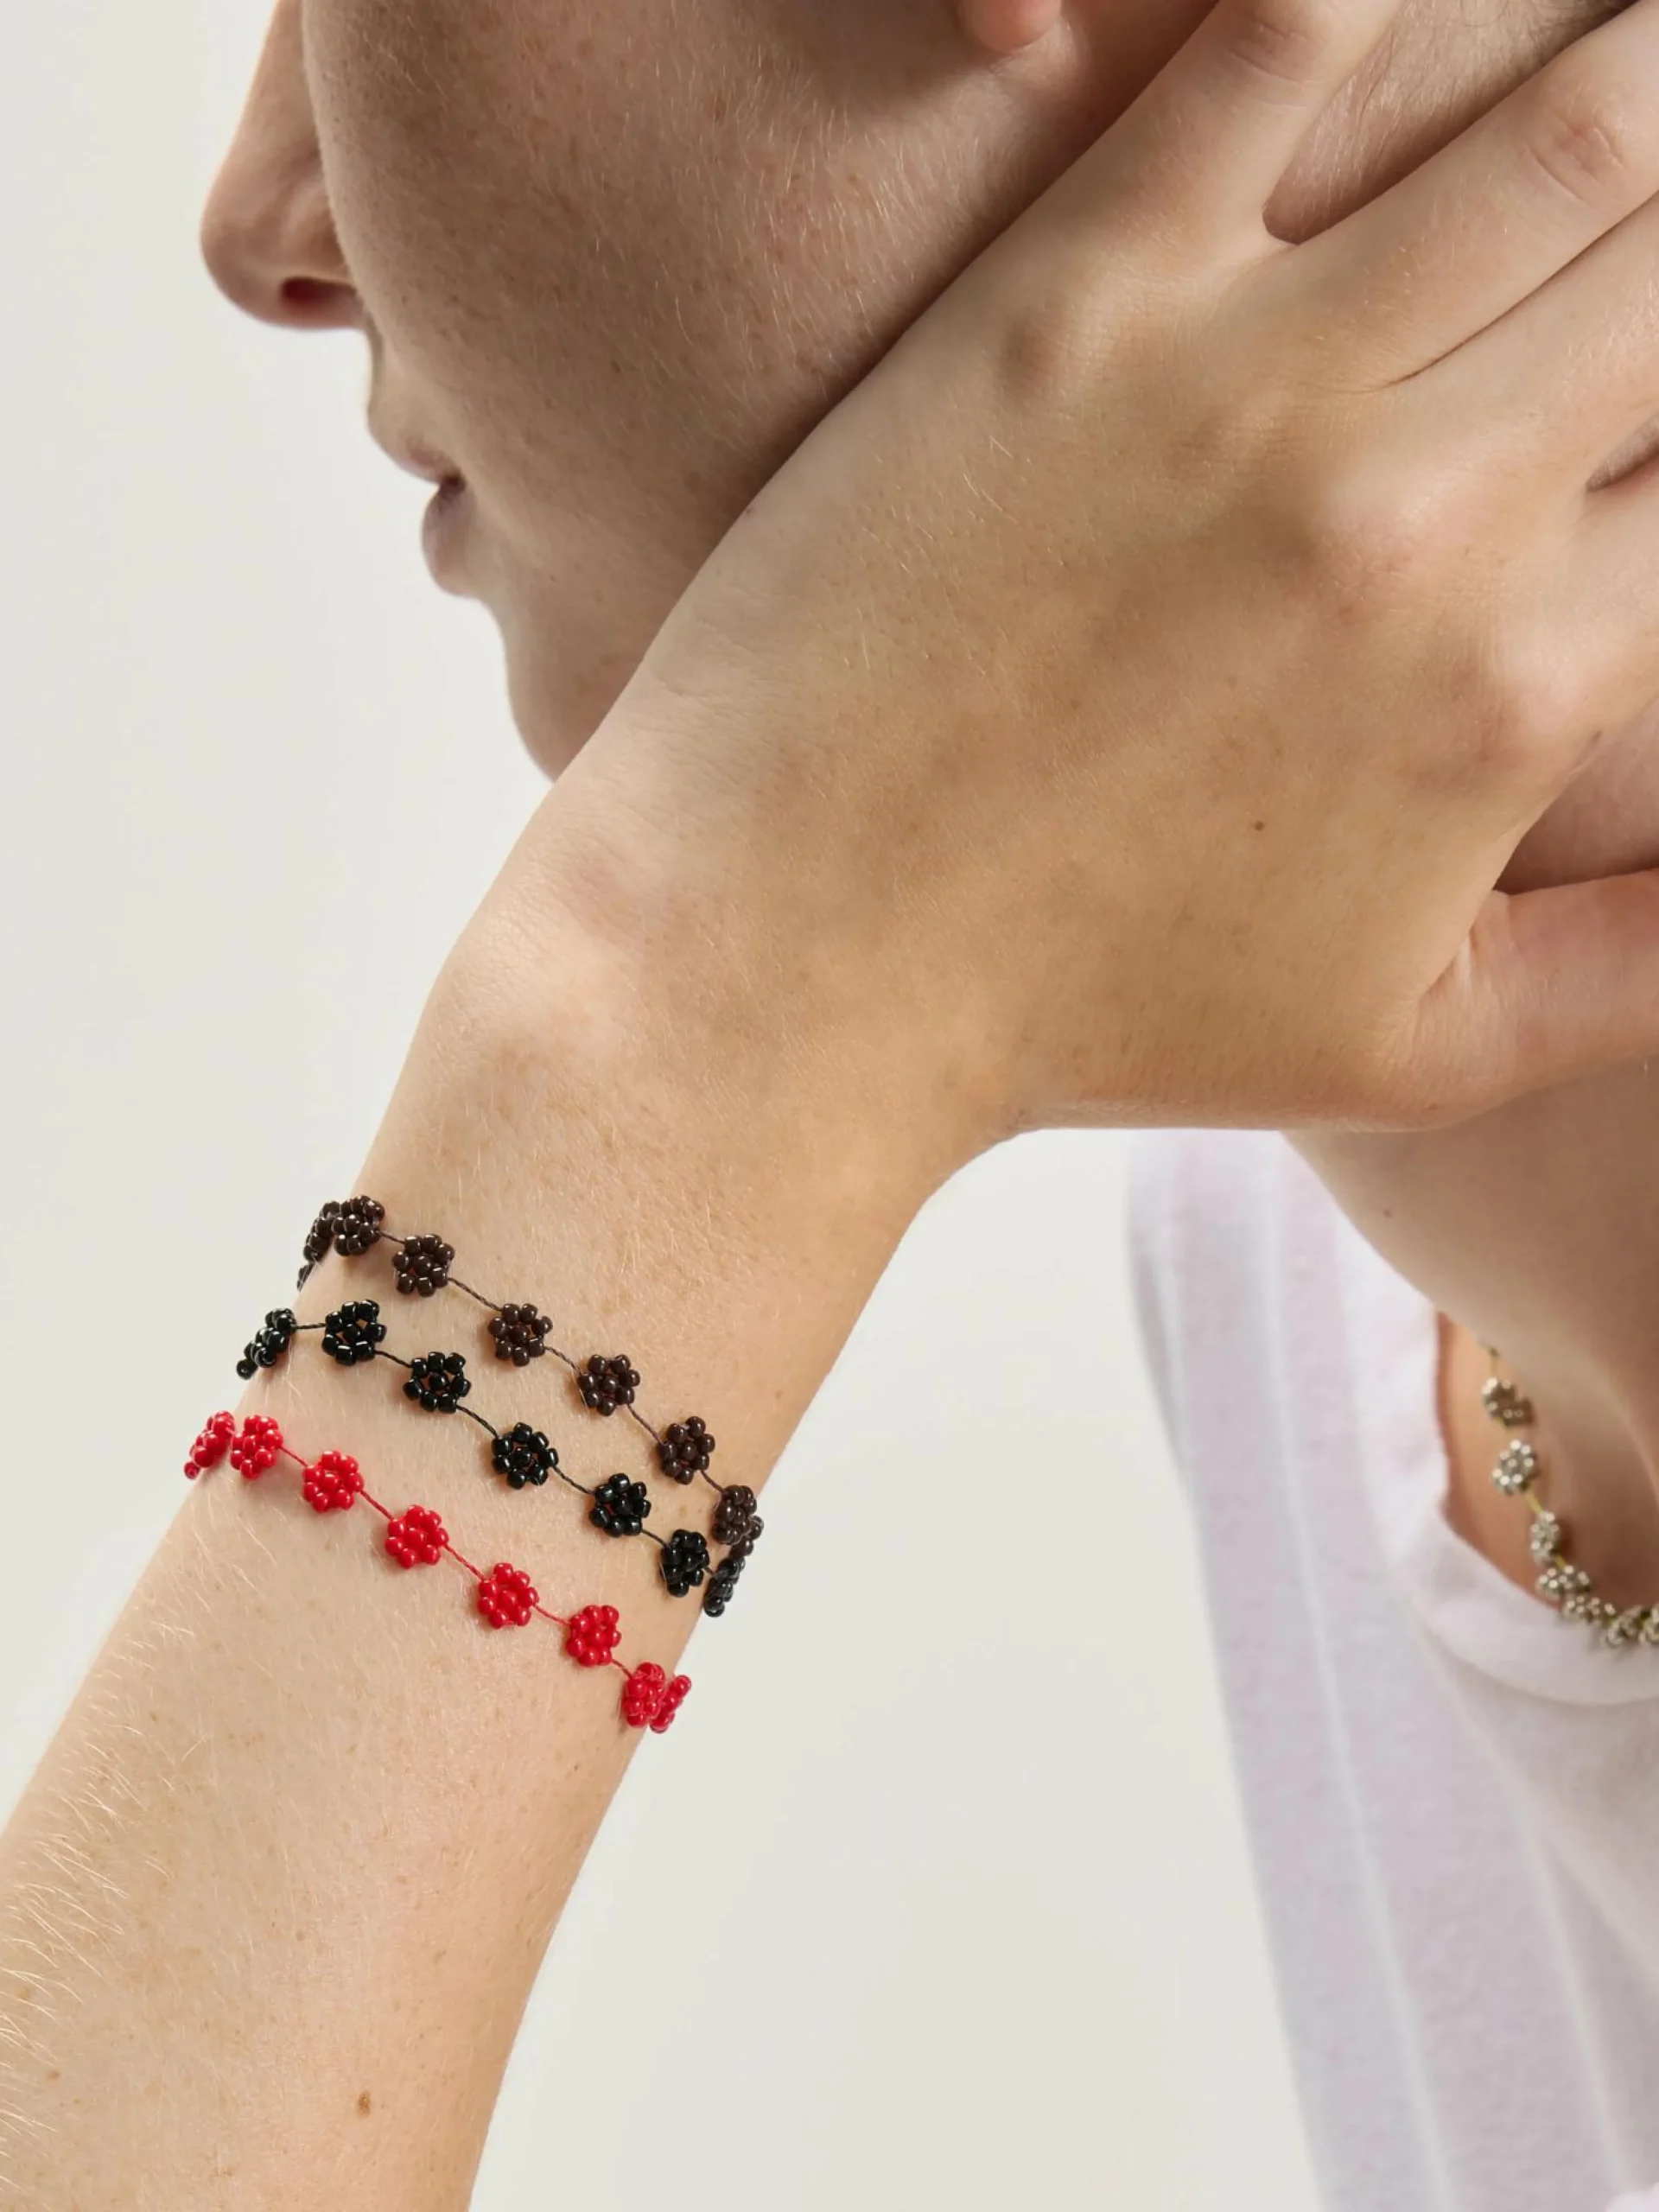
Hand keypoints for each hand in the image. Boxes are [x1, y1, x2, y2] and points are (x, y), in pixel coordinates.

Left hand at [494, 0, 1658, 1156]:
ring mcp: (1247, 382)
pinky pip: (1280, 44)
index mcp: (1518, 685)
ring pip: (1563, 125)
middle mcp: (1424, 509)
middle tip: (1658, 237)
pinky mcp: (1070, 297)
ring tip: (1631, 63)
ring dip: (1633, 73)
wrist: (791, 964)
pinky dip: (1384, 0)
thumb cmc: (1091, 1020)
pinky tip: (1426, 1)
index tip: (1656, 412)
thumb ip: (1644, 971)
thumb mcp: (1410, 1050)